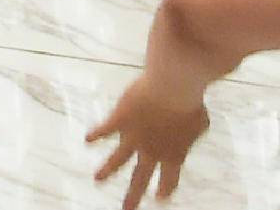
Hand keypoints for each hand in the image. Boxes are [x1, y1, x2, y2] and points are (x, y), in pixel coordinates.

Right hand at [86, 78, 208, 207]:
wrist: (172, 89)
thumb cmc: (190, 104)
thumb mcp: (199, 122)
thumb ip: (192, 131)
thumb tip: (192, 127)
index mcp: (173, 155)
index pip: (168, 181)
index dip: (164, 190)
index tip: (159, 198)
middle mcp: (151, 152)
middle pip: (140, 179)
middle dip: (132, 196)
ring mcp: (133, 137)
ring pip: (118, 160)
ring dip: (107, 170)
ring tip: (97, 179)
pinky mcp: (120, 119)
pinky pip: (105, 130)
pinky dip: (96, 135)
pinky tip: (88, 139)